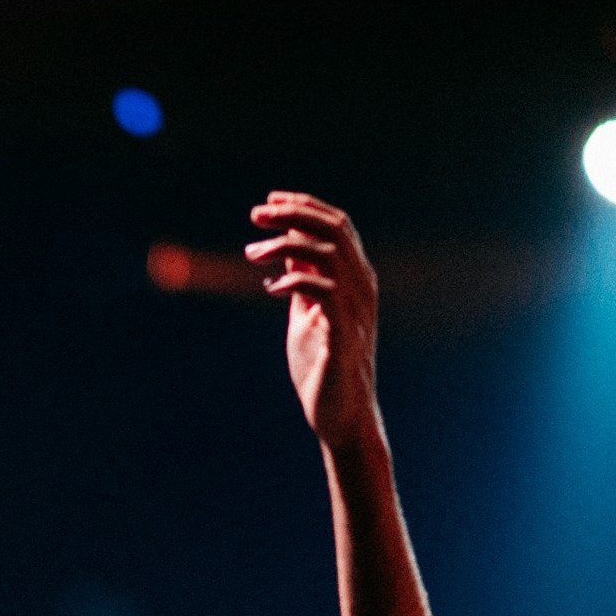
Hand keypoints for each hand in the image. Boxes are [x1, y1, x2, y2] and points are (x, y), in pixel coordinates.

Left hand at [246, 192, 379, 445]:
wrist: (339, 414)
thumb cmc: (322, 364)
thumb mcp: (305, 311)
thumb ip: (302, 277)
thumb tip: (288, 243)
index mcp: (355, 278)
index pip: (337, 225)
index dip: (304, 207)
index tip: (268, 201)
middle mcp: (362, 287)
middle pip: (335, 229)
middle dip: (293, 214)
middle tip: (256, 214)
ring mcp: (357, 310)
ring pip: (330, 254)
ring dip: (286, 245)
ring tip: (252, 254)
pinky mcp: (344, 335)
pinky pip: (325, 292)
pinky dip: (295, 281)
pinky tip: (270, 287)